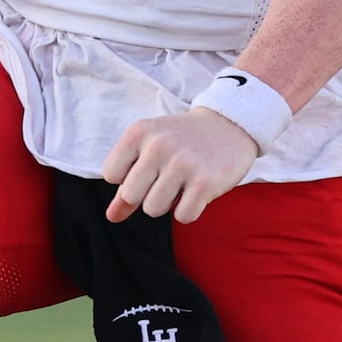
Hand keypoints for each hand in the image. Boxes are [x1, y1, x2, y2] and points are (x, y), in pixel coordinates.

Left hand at [104, 108, 258, 222]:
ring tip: (183, 183)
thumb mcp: (150, 148)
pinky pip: (183, 216)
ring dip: (168, 204)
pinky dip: (189, 210)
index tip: (148, 168)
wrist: (229, 124)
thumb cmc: (184, 140)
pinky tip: (198, 191)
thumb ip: (127, 182)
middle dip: (147, 194)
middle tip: (167, 178)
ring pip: (153, 209)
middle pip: (131, 196)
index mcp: (139, 132)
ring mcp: (183, 164)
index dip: (128, 178)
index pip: (111, 174)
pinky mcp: (206, 182)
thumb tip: (111, 217)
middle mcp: (159, 145)